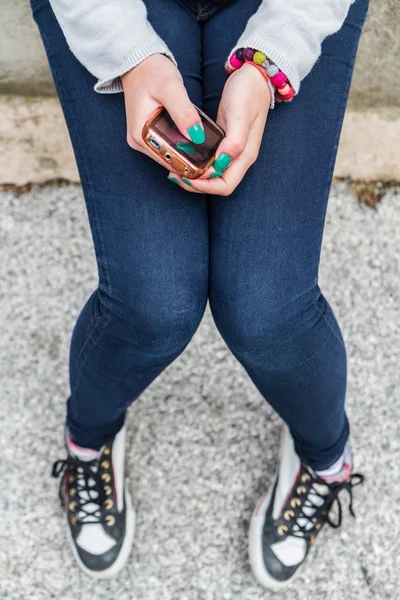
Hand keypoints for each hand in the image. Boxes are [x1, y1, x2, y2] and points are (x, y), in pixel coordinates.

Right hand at [121, 54, 203, 167]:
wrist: (138, 62)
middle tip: (213, 158)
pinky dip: (181, 146)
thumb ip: (184, 112)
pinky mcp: (148, 134)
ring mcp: (142, 139)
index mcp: (140, 134)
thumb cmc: (152, 71)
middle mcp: (138, 141)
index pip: (167, 159)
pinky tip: (196, 143)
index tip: (208, 163)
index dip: (188, 164)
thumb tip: (197, 136)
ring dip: (186, 155)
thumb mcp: (171, 88)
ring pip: (169, 155)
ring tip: (208, 152)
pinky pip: (167, 146)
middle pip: (168, 160)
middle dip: (189, 161)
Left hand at [168, 63, 270, 194]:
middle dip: (196, 184)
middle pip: (217, 184)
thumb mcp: (240, 115)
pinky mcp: (223, 143)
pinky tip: (182, 156)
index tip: (187, 176)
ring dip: (193, 176)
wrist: (254, 76)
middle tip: (175, 174)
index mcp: (245, 156)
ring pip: (211, 175)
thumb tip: (221, 162)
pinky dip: (196, 163)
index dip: (206, 186)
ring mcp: (230, 151)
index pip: (225, 185)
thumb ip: (234, 142)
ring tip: (174, 168)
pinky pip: (209, 161)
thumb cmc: (249, 94)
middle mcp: (238, 158)